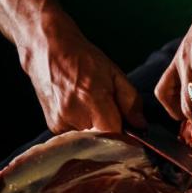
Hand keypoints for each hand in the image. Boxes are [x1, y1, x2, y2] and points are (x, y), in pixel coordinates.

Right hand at [23, 19, 145, 133]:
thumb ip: (130, 102)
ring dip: (97, 129)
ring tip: (94, 106)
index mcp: (93, 100)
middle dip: (113, 132)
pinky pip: (77, 135)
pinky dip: (84, 127)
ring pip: (89, 139)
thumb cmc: (86, 60)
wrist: (50, 52)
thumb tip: (141, 125)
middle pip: (103, 140)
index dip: (127, 137)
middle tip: (113, 112)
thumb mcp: (115, 74)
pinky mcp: (54, 127)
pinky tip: (82, 109)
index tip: (131, 131)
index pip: (115, 135)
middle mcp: (74, 116)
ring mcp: (61, 124)